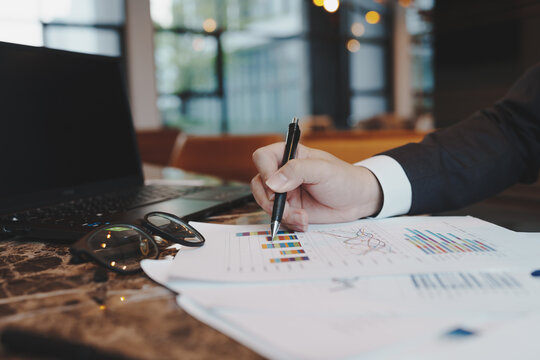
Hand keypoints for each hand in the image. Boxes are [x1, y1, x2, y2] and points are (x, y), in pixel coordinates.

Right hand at [251, 143, 382, 231]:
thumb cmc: (344, 178)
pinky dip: (289, 223)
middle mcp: (282, 173)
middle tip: (287, 208)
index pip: (262, 157)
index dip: (265, 171)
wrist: (357, 201)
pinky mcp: (290, 209)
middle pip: (258, 184)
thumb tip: (272, 183)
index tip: (275, 188)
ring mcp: (285, 192)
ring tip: (302, 217)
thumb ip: (297, 171)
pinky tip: (305, 222)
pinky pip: (278, 218)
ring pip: (265, 204)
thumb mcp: (323, 170)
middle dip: (270, 200)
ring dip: (282, 214)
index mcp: (289, 155)